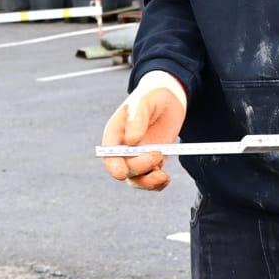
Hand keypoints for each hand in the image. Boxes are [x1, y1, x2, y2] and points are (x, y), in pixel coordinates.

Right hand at [100, 70, 186, 190]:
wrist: (169, 97)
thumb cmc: (152, 94)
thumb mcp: (144, 101)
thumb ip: (137, 119)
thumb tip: (131, 141)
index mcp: (116, 133)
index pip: (109, 154)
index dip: (113, 166)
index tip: (122, 173)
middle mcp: (124, 147)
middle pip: (125, 167)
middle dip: (140, 167)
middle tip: (158, 154)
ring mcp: (138, 155)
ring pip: (137, 179)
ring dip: (148, 182)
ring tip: (163, 175)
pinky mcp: (153, 159)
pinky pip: (151, 178)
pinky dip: (158, 184)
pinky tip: (166, 178)